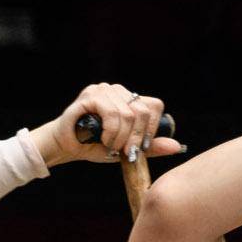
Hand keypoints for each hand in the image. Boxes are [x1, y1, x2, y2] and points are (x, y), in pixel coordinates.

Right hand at [36, 82, 179, 167]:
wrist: (65, 147)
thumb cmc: (93, 146)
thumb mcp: (127, 148)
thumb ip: (149, 147)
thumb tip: (176, 147)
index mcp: (128, 99)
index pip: (154, 106)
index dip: (152, 128)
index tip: (140, 147)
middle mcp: (118, 91)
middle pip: (143, 111)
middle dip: (137, 136)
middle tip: (125, 151)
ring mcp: (104, 90)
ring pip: (128, 113)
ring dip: (121, 137)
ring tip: (110, 146)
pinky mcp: (90, 95)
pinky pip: (112, 113)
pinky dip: (111, 131)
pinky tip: (102, 139)